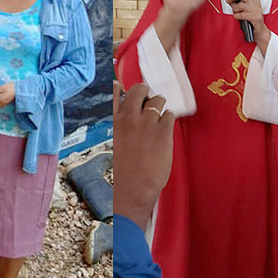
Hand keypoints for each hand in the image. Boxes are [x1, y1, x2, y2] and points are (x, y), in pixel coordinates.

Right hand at [114, 83, 175, 227]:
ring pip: (157, 100)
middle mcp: (128, 118)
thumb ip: (116, 129)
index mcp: (111, 122)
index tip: (122, 87)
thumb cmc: (118, 174)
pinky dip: (168, 118)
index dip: (120, 88)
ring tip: (160, 113)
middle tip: (148, 99)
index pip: (114, 92)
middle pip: (139, 90)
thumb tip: (125, 121)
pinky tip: (166, 127)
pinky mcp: (163, 131)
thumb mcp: (108, 146)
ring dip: (159, 105)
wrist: (130, 190)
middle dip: (145, 93)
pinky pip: (169, 115)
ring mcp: (147, 123)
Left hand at [225, 0, 271, 45]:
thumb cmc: (252, 18)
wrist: (260, 30)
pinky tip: (238, 17)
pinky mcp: (254, 17)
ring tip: (236, 12)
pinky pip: (240, 15)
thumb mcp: (245, 7)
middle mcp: (256, 3)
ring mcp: (255, 10)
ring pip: (240, 5)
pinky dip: (236, 16)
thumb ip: (236, 1)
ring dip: (234, 9)